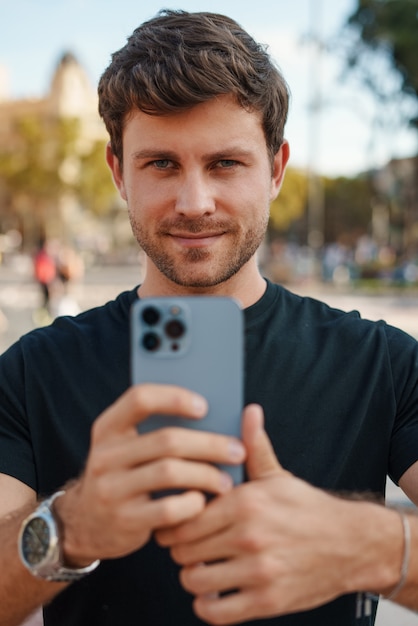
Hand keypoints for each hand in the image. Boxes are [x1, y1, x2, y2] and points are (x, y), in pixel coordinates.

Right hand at [54, 384, 245, 565]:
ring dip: (207, 475)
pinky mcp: (124, 520)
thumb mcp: (125, 448)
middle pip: (167, 440)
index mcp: (108, 428)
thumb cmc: (122, 476)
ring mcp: (111, 488)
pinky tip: (204, 502)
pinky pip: (169, 509)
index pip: (140, 399)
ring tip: (227, 481)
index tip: (205, 406)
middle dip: (209, 444)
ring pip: (170, 472)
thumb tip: (213, 418)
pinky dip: (193, 504)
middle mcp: (105, 455)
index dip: (175, 398)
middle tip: (238, 451)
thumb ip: (155, 430)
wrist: (84, 523)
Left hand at [156, 405, 382, 623]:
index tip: (176, 522)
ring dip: (192, 577)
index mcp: (246, 502)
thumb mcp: (278, 475)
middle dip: (179, 549)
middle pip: (183, 549)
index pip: (185, 515)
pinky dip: (206, 606)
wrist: (350, 544)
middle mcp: (249, 536)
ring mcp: (258, 571)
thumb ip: (255, 446)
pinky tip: (213, 593)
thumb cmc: (308, 509)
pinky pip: (216, 612)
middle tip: (186, 546)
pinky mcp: (267, 601)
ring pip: (194, 581)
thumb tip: (249, 411)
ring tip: (201, 568)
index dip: (174, 520)